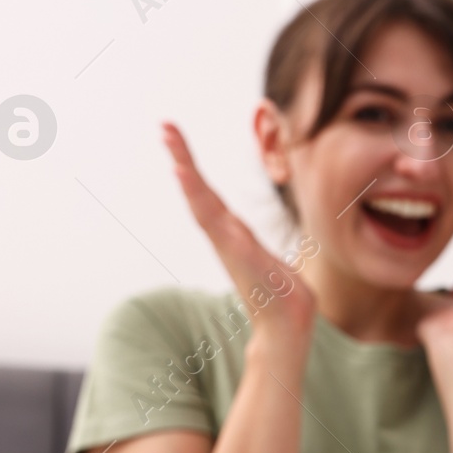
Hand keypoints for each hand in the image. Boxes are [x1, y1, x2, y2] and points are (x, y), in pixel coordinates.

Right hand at [161, 122, 315, 349]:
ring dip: (187, 172)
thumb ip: (252, 243)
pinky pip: (215, 223)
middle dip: (182, 157)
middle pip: (198, 190)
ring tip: (171, 143)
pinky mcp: (239, 255)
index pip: (208, 193)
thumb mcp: (268, 257)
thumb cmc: (282, 295)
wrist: (288, 327)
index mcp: (232, 233)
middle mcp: (225, 236)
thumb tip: (246, 237)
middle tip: (164, 125)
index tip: (176, 136)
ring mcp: (229, 245)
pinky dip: (198, 199)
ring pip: (203, 202)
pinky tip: (186, 178)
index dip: (192, 165)